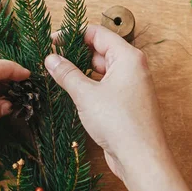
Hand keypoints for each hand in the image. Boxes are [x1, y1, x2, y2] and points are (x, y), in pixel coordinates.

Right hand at [45, 25, 168, 181]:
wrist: (140, 157)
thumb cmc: (119, 122)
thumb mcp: (86, 94)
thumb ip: (67, 73)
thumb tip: (51, 59)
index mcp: (128, 57)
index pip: (98, 33)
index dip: (73, 34)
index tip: (52, 40)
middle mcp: (133, 68)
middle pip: (100, 50)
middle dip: (76, 53)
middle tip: (52, 59)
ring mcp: (132, 86)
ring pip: (103, 70)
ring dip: (82, 71)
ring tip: (58, 75)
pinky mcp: (127, 103)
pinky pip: (106, 86)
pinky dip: (91, 85)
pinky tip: (73, 92)